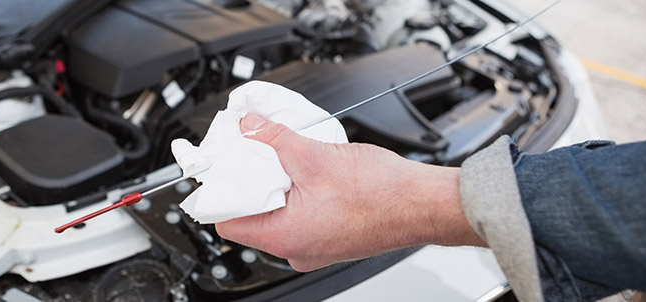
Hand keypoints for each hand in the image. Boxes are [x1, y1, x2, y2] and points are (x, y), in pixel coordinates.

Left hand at [215, 114, 485, 271]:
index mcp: (285, 237)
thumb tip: (249, 126)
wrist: (424, 204)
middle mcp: (296, 250)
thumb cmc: (383, 194)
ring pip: (277, 214)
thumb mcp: (314, 155)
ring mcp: (314, 247)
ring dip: (278, 184)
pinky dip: (298, 192)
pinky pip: (300, 216)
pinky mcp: (329, 238)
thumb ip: (273, 137)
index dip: (222, 188)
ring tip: (288, 158)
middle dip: (252, 180)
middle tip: (256, 151)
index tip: (225, 164)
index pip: (226, 220)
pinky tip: (310, 171)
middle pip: (251, 215)